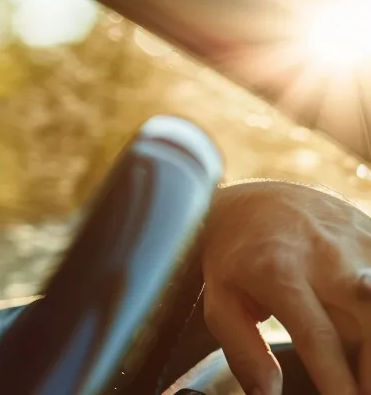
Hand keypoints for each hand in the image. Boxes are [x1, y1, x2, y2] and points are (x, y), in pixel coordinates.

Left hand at [202, 180, 370, 394]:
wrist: (254, 202)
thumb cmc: (234, 257)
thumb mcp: (221, 301)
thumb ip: (243, 351)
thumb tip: (267, 393)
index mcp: (280, 272)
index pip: (319, 336)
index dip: (336, 377)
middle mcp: (325, 256)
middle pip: (367, 323)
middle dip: (370, 367)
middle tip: (361, 391)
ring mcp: (356, 244)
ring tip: (365, 373)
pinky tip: (367, 334)